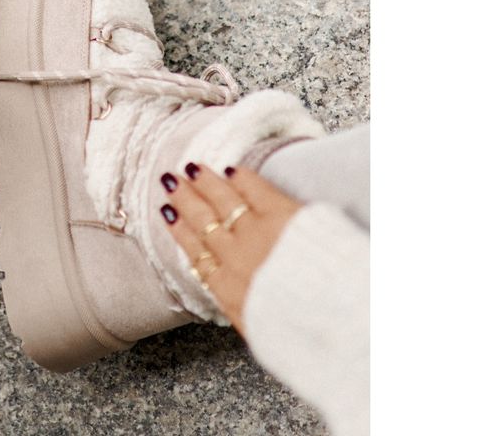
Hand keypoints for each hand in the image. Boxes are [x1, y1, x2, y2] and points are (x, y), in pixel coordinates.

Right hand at [160, 161, 301, 334]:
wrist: (335, 322)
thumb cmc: (304, 333)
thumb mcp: (260, 330)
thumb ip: (240, 307)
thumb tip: (232, 297)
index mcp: (228, 290)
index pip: (194, 252)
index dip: (178, 229)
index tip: (167, 212)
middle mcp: (235, 258)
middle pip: (202, 221)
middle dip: (184, 198)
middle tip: (170, 180)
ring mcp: (256, 234)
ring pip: (222, 200)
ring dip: (205, 182)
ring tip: (192, 168)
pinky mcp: (281, 215)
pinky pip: (254, 189)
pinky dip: (241, 178)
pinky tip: (232, 170)